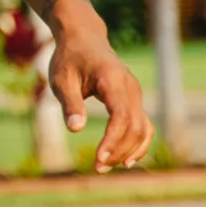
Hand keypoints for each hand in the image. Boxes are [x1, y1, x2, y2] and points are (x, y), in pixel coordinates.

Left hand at [48, 26, 153, 173]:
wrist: (83, 38)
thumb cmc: (69, 58)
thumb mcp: (62, 79)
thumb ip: (70, 103)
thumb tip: (75, 129)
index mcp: (112, 79)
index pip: (120, 115)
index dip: (113, 140)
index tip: (99, 158)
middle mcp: (130, 87)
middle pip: (134, 126)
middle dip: (119, 150)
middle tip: (97, 168)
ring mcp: (135, 93)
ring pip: (143, 128)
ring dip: (129, 151)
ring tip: (107, 167)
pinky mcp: (134, 99)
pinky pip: (143, 125)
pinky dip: (138, 143)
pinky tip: (125, 160)